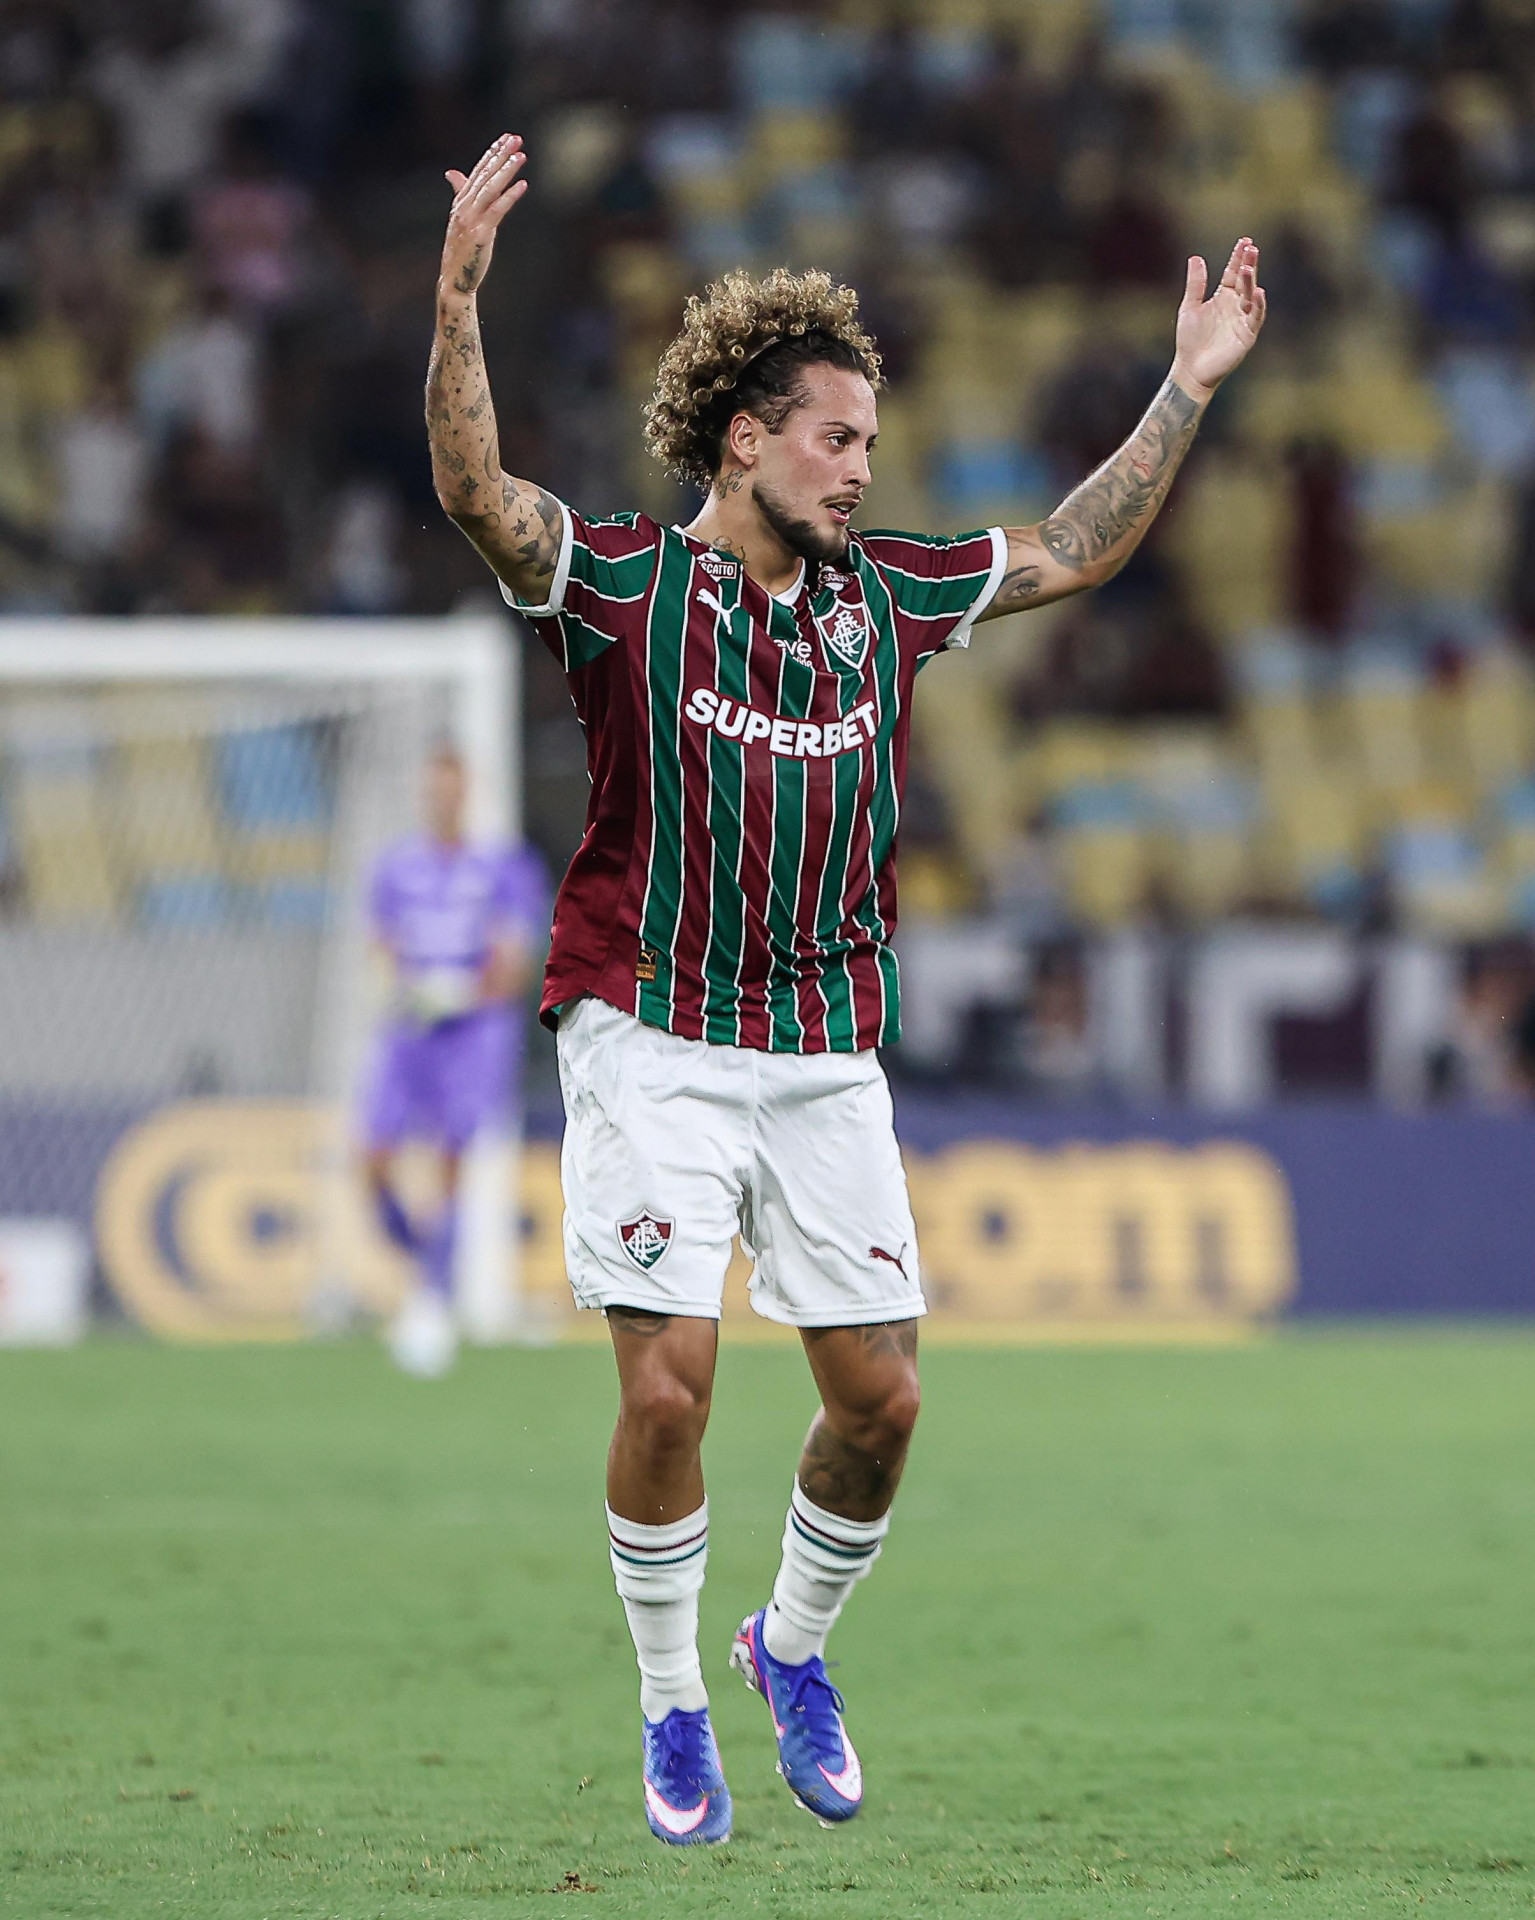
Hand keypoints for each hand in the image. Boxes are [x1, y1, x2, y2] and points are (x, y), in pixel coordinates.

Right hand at [439, 134, 526, 300]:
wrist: (454, 278)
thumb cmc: (462, 250)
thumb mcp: (461, 219)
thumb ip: (461, 194)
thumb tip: (452, 172)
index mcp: (461, 202)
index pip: (478, 171)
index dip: (492, 153)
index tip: (506, 137)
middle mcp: (464, 207)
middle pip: (485, 175)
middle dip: (501, 155)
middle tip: (516, 138)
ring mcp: (471, 219)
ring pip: (491, 188)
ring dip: (506, 170)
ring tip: (521, 155)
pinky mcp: (481, 233)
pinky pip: (498, 210)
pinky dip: (510, 196)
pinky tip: (523, 185)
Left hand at [1171, 237, 1265, 398]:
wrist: (1190, 370)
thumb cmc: (1190, 340)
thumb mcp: (1190, 307)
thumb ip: (1196, 284)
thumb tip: (1195, 258)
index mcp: (1223, 297)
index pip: (1233, 273)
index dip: (1239, 257)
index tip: (1245, 241)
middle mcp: (1235, 306)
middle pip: (1245, 281)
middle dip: (1249, 264)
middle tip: (1251, 248)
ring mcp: (1242, 320)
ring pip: (1250, 296)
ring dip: (1251, 282)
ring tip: (1248, 268)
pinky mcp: (1247, 335)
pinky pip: (1255, 318)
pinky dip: (1257, 305)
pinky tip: (1257, 292)